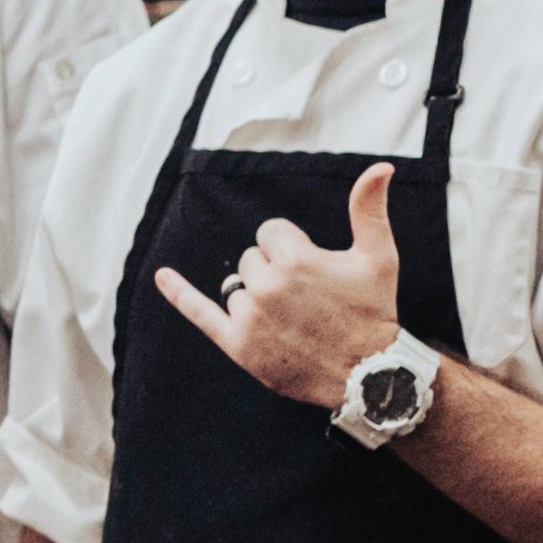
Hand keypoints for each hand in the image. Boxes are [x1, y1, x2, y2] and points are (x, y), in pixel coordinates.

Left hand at [150, 161, 405, 409]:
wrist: (368, 375)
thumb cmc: (373, 312)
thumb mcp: (379, 257)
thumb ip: (369, 209)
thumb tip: (381, 166)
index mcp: (295, 259)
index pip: (270, 232)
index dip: (292, 247)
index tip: (313, 270)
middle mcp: (266, 286)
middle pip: (251, 258)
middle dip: (273, 271)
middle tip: (306, 298)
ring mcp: (248, 316)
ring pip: (237, 287)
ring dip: (256, 296)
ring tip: (291, 317)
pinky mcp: (237, 344)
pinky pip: (200, 312)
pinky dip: (178, 294)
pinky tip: (161, 276)